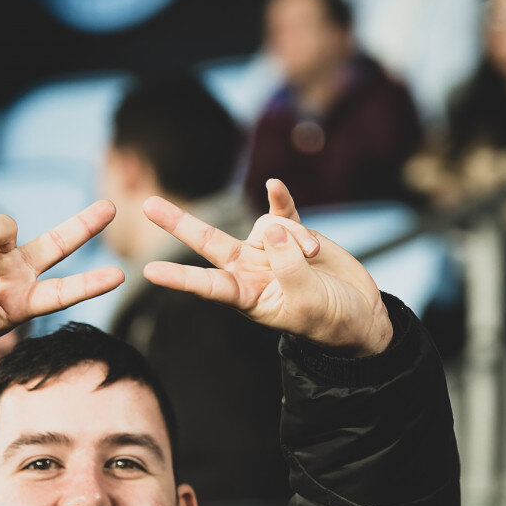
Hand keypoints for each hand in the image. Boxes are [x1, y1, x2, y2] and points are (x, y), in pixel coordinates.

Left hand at [143, 179, 392, 355]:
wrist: (358, 313)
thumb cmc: (330, 320)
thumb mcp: (306, 301)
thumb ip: (288, 266)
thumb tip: (271, 228)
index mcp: (246, 296)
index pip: (209, 286)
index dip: (180, 278)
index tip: (148, 271)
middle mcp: (250, 269)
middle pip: (209, 242)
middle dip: (179, 223)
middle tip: (146, 205)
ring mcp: (271, 249)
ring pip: (268, 226)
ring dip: (293, 236)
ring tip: (315, 256)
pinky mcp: (294, 234)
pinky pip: (282, 210)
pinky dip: (280, 199)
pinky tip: (274, 186)